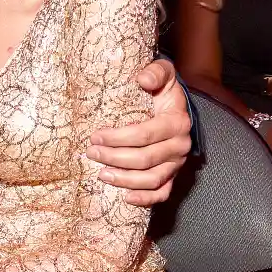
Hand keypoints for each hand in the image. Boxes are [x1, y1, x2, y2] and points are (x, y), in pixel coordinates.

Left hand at [87, 58, 192, 206]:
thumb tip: (143, 80)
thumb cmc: (161, 90)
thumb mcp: (162, 73)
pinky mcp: (172, 175)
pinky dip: (145, 199)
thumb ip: (155, 72)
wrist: (173, 106)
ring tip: (101, 174)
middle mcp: (180, 145)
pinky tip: (125, 198)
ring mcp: (177, 163)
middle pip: (145, 159)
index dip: (118, 138)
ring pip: (152, 179)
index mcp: (177, 121)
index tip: (95, 136)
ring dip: (124, 180)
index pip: (145, 134)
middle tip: (90, 153)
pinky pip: (162, 193)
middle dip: (114, 158)